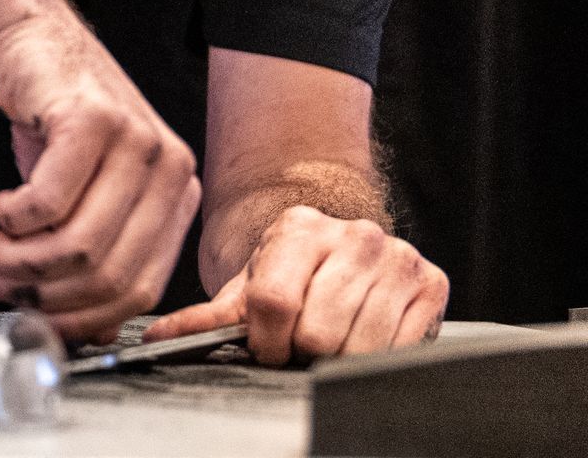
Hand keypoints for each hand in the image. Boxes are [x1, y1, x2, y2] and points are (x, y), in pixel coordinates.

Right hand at [0, 14, 201, 342]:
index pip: (141, 290)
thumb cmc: (52, 117)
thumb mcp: (84, 193)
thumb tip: (84, 332)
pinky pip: (46, 204)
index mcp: (177, 194)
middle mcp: (170, 168)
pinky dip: (11, 219)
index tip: (33, 314)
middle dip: (40, 292)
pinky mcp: (93, 121)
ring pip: (77, 246)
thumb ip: (94, 255)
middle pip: (108, 275)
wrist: (27, 37)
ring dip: (16, 260)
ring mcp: (137, 141)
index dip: (80, 316)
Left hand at [142, 205, 447, 364]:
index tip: (267, 346)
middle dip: (303, 351)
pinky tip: (365, 337)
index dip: (265, 340)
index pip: (272, 303)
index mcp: (301, 228)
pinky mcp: (432, 284)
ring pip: (359, 347)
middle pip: (317, 332)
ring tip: (332, 338)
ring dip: (339, 358)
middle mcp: (355, 235)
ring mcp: (398, 258)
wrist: (345, 253)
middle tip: (303, 341)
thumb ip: (207, 316)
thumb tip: (154, 338)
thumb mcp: (249, 286)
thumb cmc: (292, 275)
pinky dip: (377, 358)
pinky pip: (400, 350)